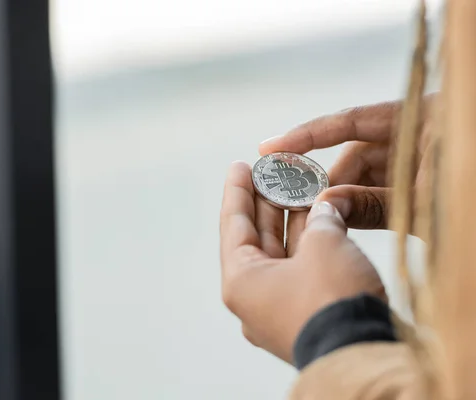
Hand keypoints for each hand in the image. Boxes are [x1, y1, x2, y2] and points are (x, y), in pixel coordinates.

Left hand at [220, 161, 384, 362]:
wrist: (365, 356)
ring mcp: (280, 307)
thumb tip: (328, 208)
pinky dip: (312, 243)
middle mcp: (255, 296)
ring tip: (302, 187)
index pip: (233, 225)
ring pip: (284, 252)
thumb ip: (322, 218)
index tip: (239, 165)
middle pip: (257, 237)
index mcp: (241, 281)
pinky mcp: (307, 314)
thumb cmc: (332, 300)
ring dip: (295, 220)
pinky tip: (323, 218)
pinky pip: (303, 269)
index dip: (237, 191)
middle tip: (275, 171)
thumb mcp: (324, 246)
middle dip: (269, 201)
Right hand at [259, 95, 435, 234]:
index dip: (307, 135)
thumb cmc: (473, 210)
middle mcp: (422, 128)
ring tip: (326, 219)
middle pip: (359, 149)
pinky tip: (348, 218)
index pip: (353, 120)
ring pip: (369, 169)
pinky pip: (384, 182)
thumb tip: (323, 206)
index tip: (270, 149)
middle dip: (331, 181)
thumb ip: (372, 205)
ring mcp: (423, 151)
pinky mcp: (424, 173)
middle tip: (305, 207)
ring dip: (347, 195)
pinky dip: (366, 200)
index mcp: (428, 117)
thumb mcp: (422, 207)